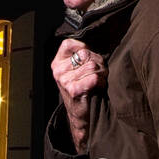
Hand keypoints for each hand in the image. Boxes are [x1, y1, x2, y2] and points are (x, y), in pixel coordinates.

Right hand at [52, 39, 106, 153]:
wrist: (79, 114)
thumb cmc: (81, 89)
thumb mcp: (75, 70)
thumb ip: (79, 56)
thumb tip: (91, 47)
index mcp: (57, 63)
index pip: (68, 44)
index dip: (83, 47)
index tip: (88, 55)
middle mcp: (58, 71)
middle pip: (86, 54)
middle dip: (98, 62)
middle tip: (99, 72)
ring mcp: (64, 81)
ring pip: (92, 65)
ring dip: (101, 73)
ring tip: (98, 80)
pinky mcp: (74, 90)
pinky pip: (93, 78)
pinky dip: (101, 82)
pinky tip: (98, 87)